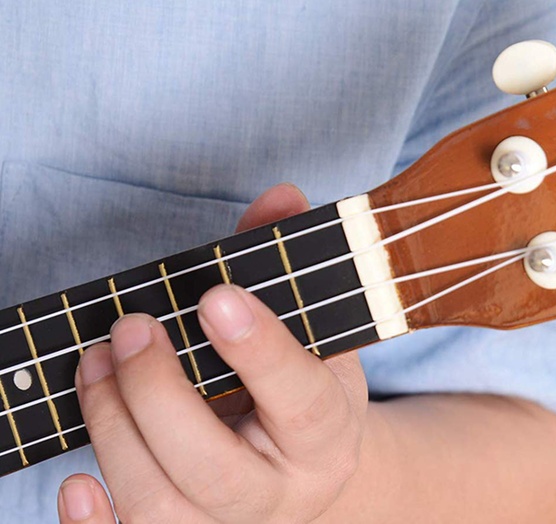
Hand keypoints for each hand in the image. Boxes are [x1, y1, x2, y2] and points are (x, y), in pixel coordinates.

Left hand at [57, 184, 369, 522]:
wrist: (306, 474)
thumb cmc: (305, 392)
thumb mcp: (317, 334)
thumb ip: (290, 267)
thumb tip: (281, 197)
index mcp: (327, 434)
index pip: (302, 400)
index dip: (260, 350)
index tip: (215, 296)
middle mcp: (281, 492)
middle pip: (212, 465)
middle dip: (158, 395)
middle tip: (131, 330)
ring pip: (160, 505)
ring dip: (113, 429)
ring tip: (94, 364)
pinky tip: (74, 480)